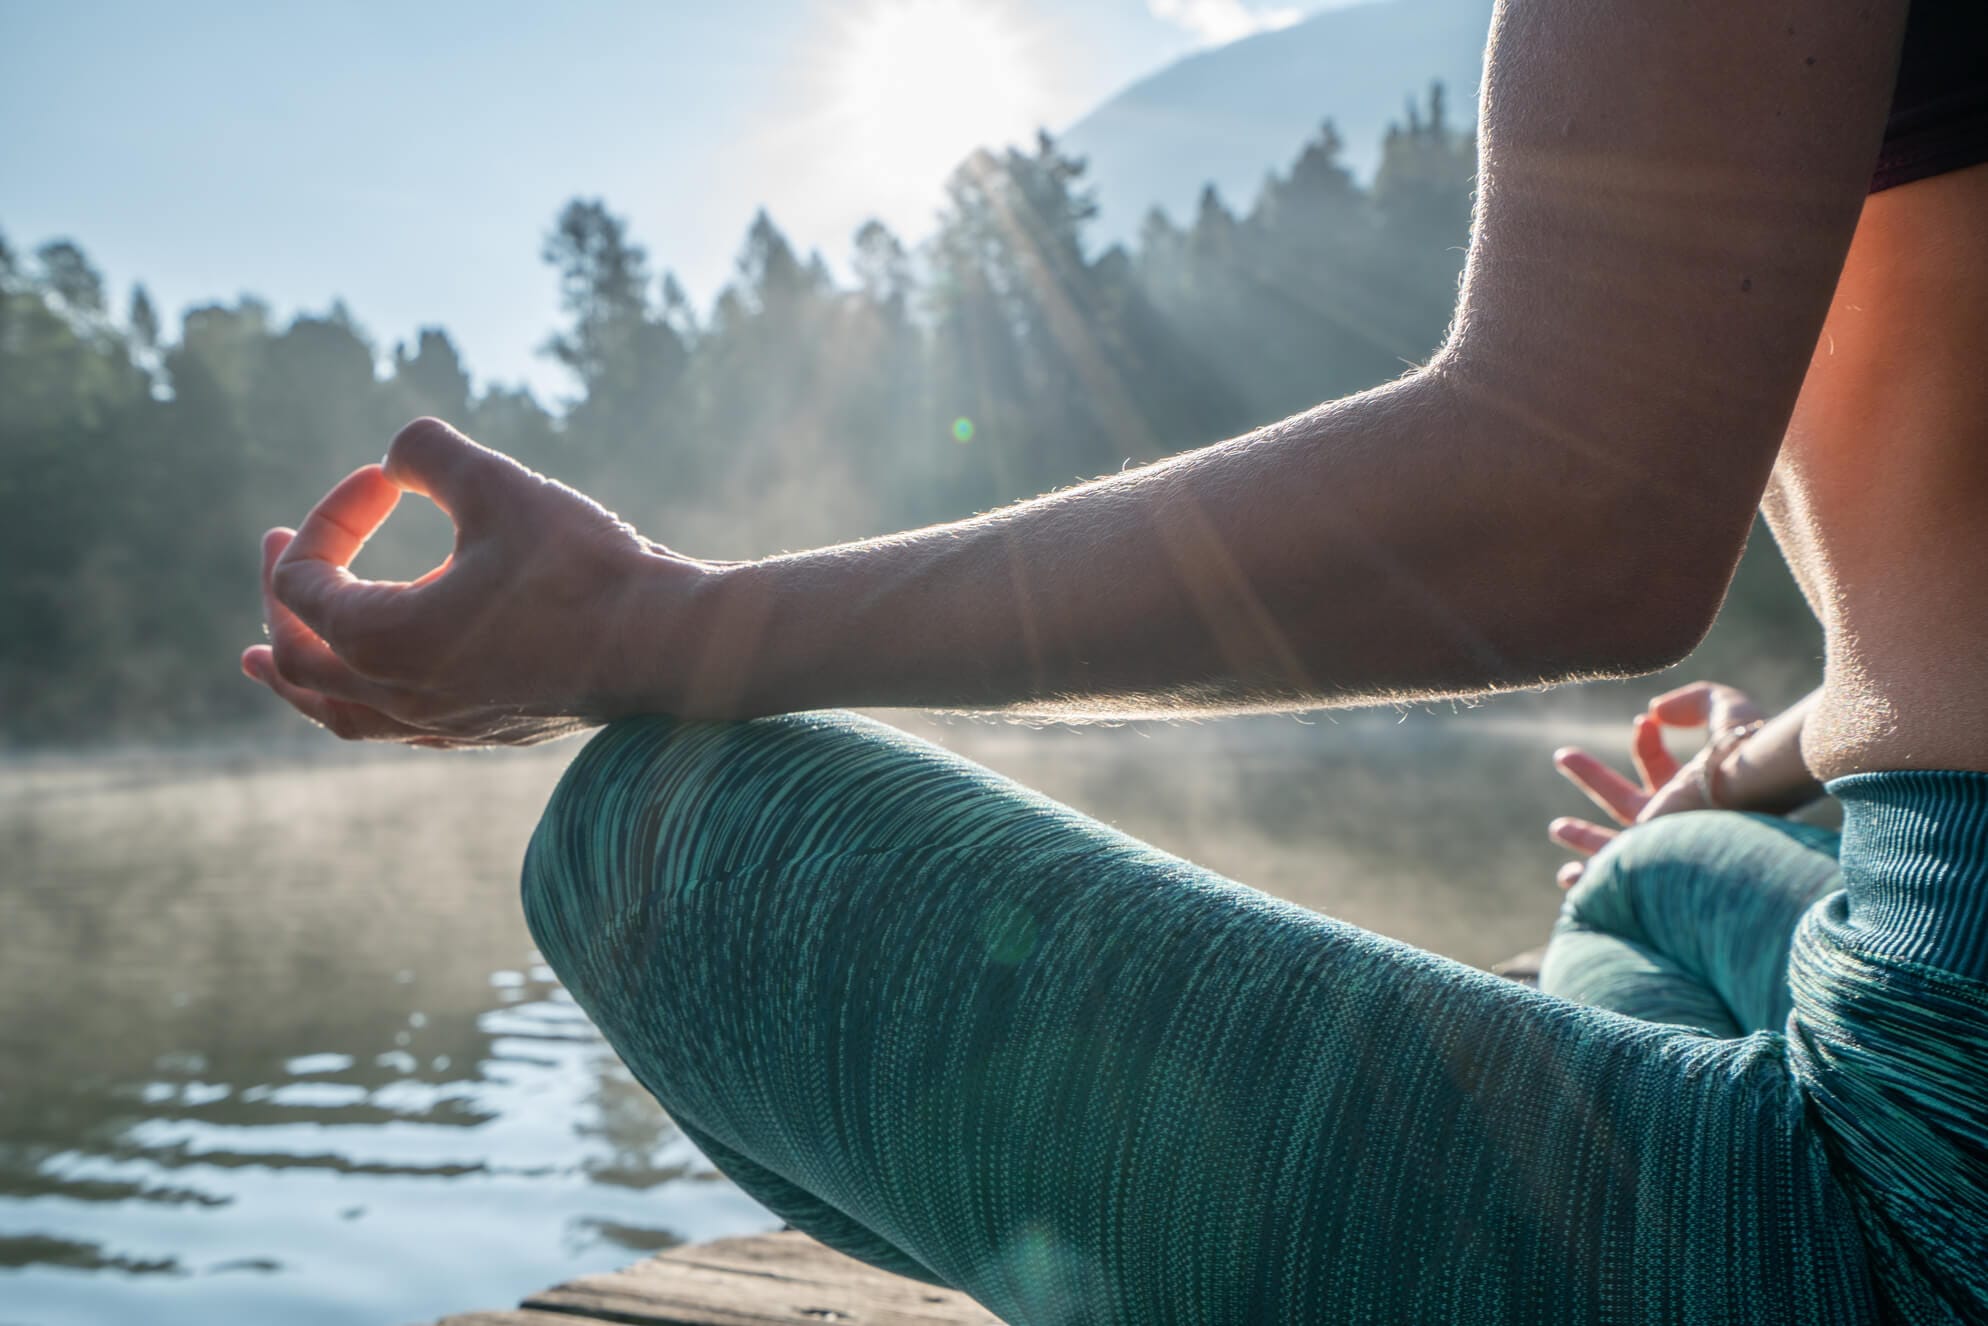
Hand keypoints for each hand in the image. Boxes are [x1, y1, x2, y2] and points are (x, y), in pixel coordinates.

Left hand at [241, 418, 709, 746]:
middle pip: (297, 655)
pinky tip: (368, 687)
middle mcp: (399, 694)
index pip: (304, 578)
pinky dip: (357, 703)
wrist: (669, 644)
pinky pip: (390, 729)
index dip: (331, 515)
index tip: (387, 481)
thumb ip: (429, 452)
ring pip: (335, 711)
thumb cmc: (586, 568)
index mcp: (384, 638)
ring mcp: (440, 724)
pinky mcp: (482, 733)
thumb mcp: (500, 484)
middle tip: (278, 540)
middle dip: (279, 591)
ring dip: (293, 677)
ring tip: (259, 660)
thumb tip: (399, 454)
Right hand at [1546, 681, 1764, 888]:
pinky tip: (1568, 879)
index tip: (1645, 722)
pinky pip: (1610, 877)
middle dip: (1593, 778)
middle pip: (1625, 801)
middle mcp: (1674, 820)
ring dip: (1585, 838)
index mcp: (1692, 790)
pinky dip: (1586, 880)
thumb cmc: (1748, 752)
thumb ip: (1697, 701)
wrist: (1751, 794)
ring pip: (1613, 845)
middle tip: (1562, 755)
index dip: (1645, 742)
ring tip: (1558, 829)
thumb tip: (1655, 711)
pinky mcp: (1642, 860)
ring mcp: (1657, 844)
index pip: (1657, 766)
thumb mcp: (1726, 712)